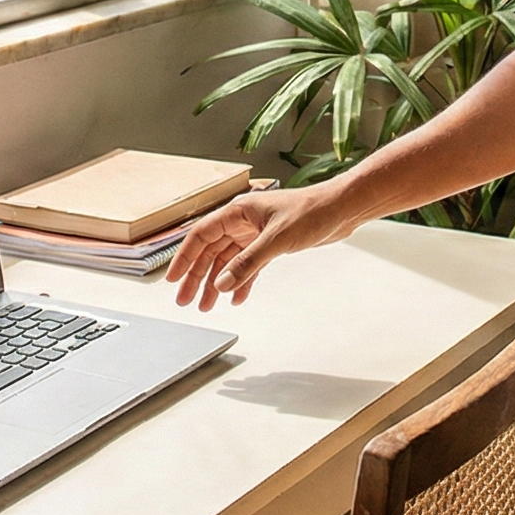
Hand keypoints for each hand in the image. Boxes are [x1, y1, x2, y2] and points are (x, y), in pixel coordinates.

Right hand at [168, 187, 360, 309]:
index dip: (185, 257)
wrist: (341, 209)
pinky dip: (241, 282)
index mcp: (238, 211)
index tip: (174, 278)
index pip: (201, 235)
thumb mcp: (277, 239)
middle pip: (211, 251)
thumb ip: (248, 263)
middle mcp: (243, 221)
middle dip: (197, 276)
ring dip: (217, 282)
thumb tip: (223, 283)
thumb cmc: (312, 211)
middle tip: (185, 300)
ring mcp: (256, 233)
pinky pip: (247, 265)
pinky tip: (236, 297)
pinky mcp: (270, 244)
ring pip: (228, 261)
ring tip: (207, 305)